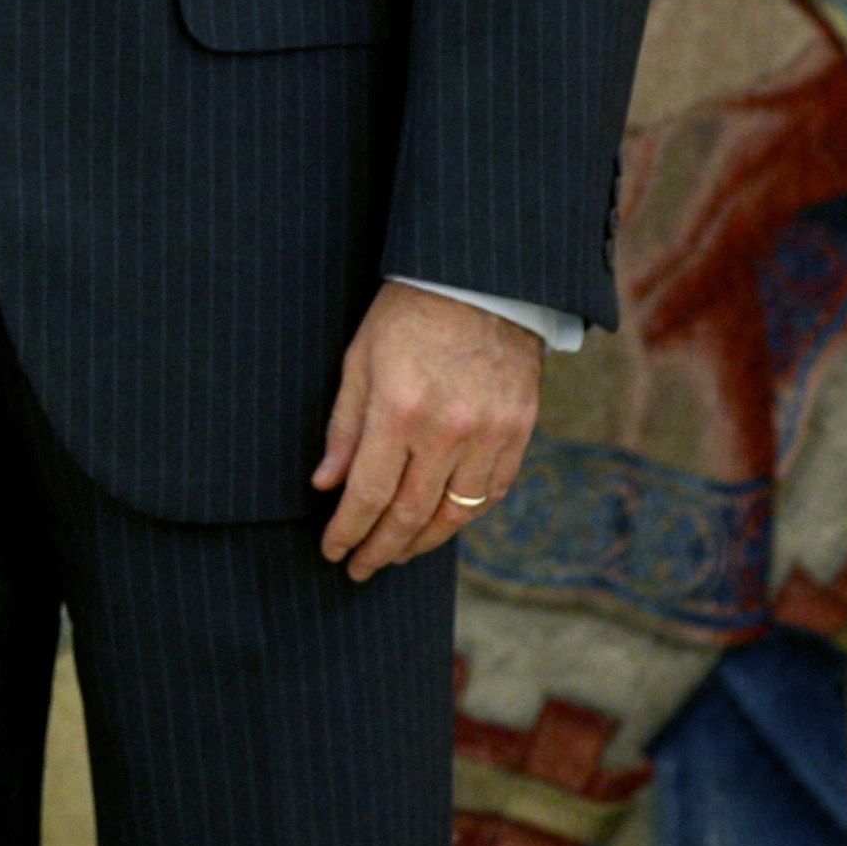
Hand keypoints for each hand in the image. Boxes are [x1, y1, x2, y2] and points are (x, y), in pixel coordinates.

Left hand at [311, 283, 540, 580]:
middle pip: (410, 514)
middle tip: (360, 567)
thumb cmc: (408, 313)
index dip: (348, 530)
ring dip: (421, 543)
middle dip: (381, 549)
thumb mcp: (360, 360)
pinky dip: (464, 515)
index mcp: (400, 410)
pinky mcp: (519, 431)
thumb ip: (345, 428)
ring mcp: (490, 434)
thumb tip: (326, 485)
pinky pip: (492, 492)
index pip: (369, 494)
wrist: (481, 278)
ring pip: (455, 514)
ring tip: (396, 553)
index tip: (333, 550)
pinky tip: (441, 523)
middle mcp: (448, 430)